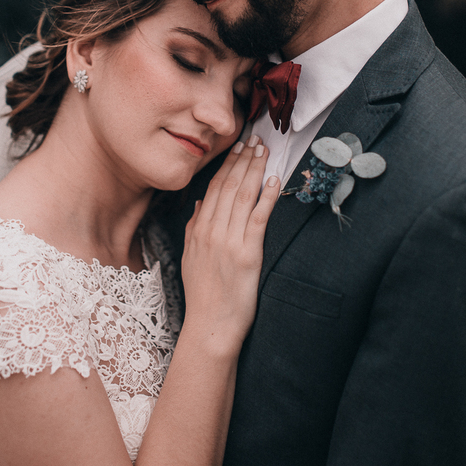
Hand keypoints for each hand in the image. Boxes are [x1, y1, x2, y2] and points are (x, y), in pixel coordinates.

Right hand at [181, 135, 279, 352]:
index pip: (213, 189)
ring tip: (264, 151)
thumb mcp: (191, 258)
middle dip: (243, 160)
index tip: (236, 147)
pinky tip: (274, 180)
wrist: (210, 326)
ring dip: (255, 170)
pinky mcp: (247, 254)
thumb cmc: (204, 296)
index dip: (226, 165)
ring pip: (243, 196)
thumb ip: (195, 228)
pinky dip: (267, 197)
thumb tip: (200, 205)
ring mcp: (229, 242)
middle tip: (254, 139)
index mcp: (198, 230)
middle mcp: (212, 232)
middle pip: (228, 186)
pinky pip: (258, 218)